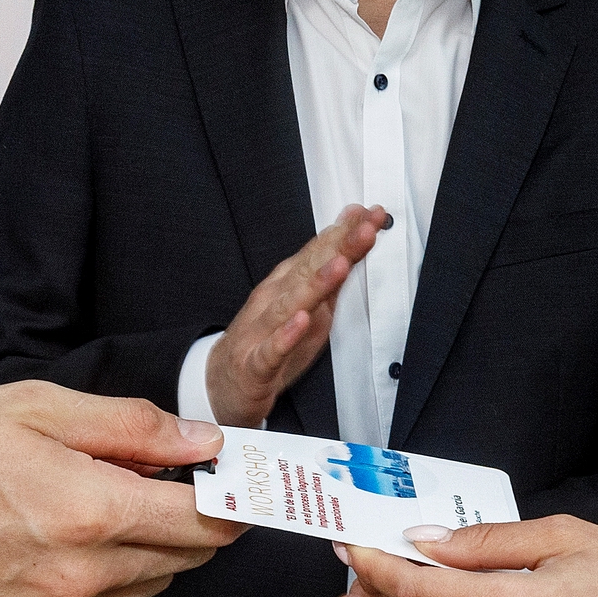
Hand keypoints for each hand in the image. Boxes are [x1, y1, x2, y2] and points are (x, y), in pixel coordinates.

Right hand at [0, 381, 242, 596]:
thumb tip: (204, 444)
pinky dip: (97, 586)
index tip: (231, 486)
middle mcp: (86, 578)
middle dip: (180, 522)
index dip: (228, 502)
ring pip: (145, 590)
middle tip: (143, 485)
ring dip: (138, 554)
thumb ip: (134, 428)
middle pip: (183, 560)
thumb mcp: (39, 408)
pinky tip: (52, 550)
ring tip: (81, 512)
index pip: (207, 524)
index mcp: (94, 514)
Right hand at [205, 205, 389, 426]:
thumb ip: (331, 271)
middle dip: (338, 248)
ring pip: (290, 304)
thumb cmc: (269, 340)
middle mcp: (274, 300)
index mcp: (287, 284)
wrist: (224, 382)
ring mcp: (262, 330)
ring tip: (339, 266)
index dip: (348, 233)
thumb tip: (353, 234)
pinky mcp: (256, 363)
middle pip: (308, 270)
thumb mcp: (309, 304)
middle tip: (365, 229)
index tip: (374, 214)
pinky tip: (301, 320)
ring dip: (315, 284)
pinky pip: (272, 348)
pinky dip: (286, 335)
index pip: (320, 252)